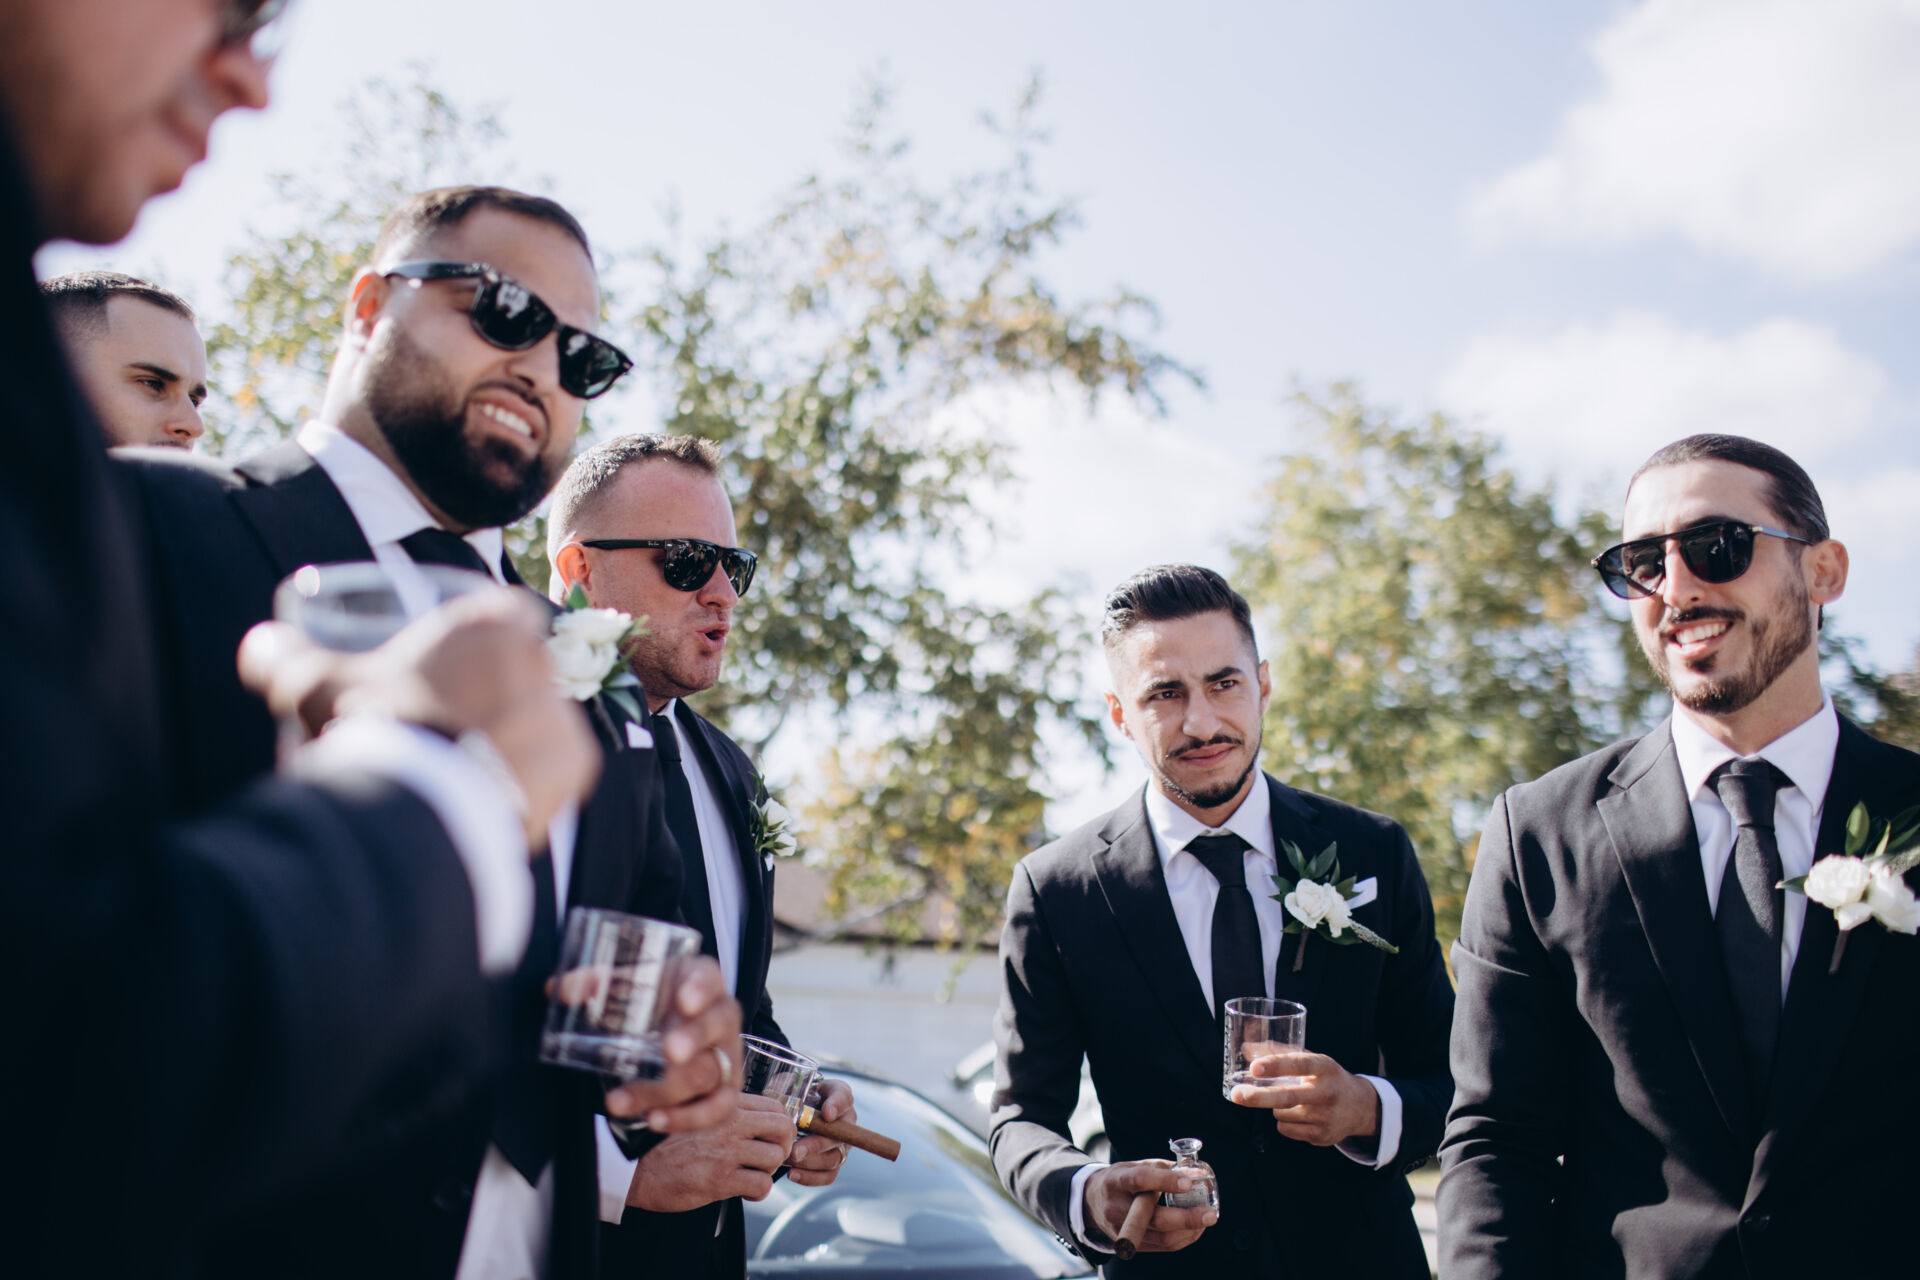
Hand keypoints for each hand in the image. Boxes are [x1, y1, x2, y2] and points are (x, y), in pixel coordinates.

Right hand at [239, 591, 598, 841]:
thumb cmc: (369, 728)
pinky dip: (527, 777)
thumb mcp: (311, 683)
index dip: (472, 640)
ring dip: (509, 734)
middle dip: (489, 692)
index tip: (444, 670)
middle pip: (520, 669)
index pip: (499, 613)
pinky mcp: (578, 767)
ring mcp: (564, 713)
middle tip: (446, 724)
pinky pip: (555, 766)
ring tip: (464, 765)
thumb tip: (260, 644)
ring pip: (539, 717)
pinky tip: (490, 792)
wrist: (416, 808)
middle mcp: (541, 660)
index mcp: (493, 623)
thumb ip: (280, 654)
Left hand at [602, 956, 742, 1133]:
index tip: (683, 1000)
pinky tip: (655, 1121)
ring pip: (706, 1073)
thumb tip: (558, 991)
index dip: (700, 988)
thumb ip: (595, 982)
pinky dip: (687, 1119)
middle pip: (716, 1025)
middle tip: (668, 1052)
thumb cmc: (656, 998)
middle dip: (692, 1039)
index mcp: (702, 979)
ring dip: (664, 1090)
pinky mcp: (724, 1091)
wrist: (677, 1026)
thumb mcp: (630, 982)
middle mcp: (722, 1015)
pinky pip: (717, 1109)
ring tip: (619, 1100)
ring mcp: (727, 1055)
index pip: (708, 977)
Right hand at [625, 1092, 795, 1211]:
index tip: (772, 1139)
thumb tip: (759, 1120)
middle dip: (783, 1145)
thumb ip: (726, 1113)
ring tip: (752, 1175)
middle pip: (784, 1128)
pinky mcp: (721, 1179)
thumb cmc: (666, 1144)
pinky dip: (758, 1192)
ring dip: (768, 1171)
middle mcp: (729, 1123)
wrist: (636, 1169)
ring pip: (775, 1157)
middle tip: (769, 1158)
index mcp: (725, 1104)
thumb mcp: (697, 1113)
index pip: (776, 1107)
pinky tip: (743, 1191)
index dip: (781, 1125)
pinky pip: (762, 1185)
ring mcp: (726, 1150)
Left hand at [786, 1078, 854, 1186]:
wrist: (792, 1114)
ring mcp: (842, 1143)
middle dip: (816, 1145)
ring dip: (808, 1163)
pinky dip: (810, 1178)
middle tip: (795, 1152)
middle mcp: (845, 1120)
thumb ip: (785, 1088)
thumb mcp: (788, 1085)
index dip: (838, 1106)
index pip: (844, 1097)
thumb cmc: (793, 1096)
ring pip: (833, 1158)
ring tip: (786, 1161)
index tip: (827, 1113)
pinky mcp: (834, 1163)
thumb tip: (773, 1098)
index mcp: (836, 1094)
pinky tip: (792, 1174)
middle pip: (838, 1135)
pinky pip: (829, 1175)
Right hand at [1082, 1160, 1214, 1254]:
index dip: (1165, 1181)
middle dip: (1186, 1218)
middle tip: (1210, 1214)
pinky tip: (1196, 1228)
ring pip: (1162, 1238)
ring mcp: (1123, 1230)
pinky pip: (1163, 1246)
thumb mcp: (1134, 1165)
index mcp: (1116, 1181)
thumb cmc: (1120, 1180)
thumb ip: (1164, 1168)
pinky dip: (1184, 1238)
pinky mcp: (1133, 1244)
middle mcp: (1117, 1208)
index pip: (1140, 1180)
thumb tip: (1198, 1172)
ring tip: (1207, 1219)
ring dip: (1191, 1231)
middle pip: (1154, 1219)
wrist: (1091, 1203)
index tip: (1189, 1181)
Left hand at [1230, 1051, 1379, 1145]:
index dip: (1275, 1065)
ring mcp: (1325, 1117)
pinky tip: (1299, 1115)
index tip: (1254, 1068)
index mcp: (1325, 1067)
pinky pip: (1286, 1129)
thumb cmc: (1327, 1078)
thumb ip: (1280, 1052)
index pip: (1299, 1064)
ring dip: (1276, 1107)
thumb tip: (1246, 1048)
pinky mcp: (1321, 1136)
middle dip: (1258, 1097)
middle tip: (1236, 1095)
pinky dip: (1283, 1122)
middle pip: (1287, 1097)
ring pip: (1281, 1113)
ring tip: (1293, 1100)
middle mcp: (1327, 1092)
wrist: (1359, 1107)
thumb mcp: (1312, 1060)